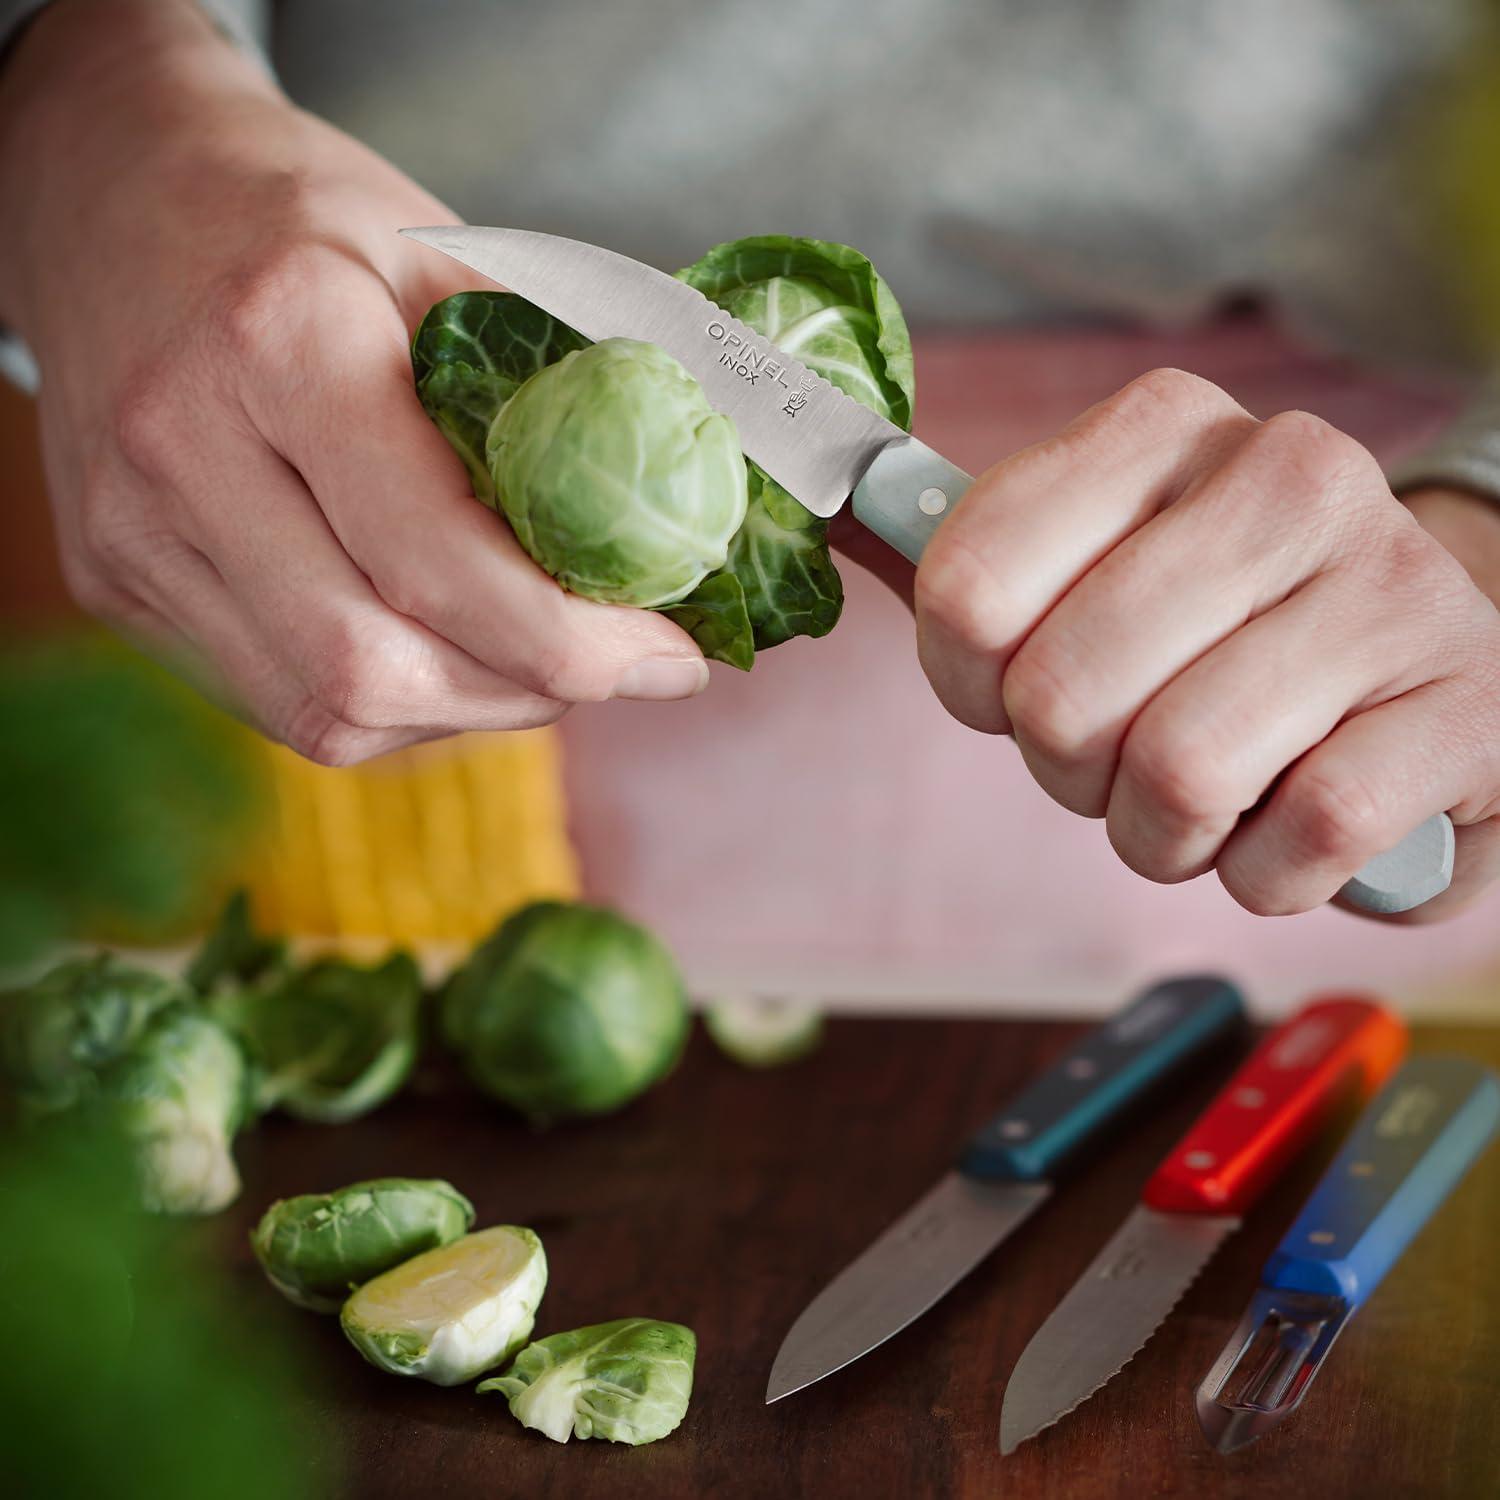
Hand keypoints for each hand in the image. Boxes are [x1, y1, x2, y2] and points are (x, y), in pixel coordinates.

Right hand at [0, 1, 705, 765]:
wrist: (116, 187)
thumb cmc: (304, 220)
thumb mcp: (448, 259)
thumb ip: (559, 390)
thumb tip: (694, 515)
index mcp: (280, 340)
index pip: (435, 561)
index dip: (572, 645)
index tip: (668, 660)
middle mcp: (182, 450)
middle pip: (371, 669)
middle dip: (526, 692)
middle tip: (612, 665)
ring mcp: (133, 531)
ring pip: (326, 711)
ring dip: (465, 709)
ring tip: (532, 652)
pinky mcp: (115, 583)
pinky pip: (281, 701)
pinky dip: (394, 703)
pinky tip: (443, 647)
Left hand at [910, 368, 1499, 919]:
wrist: (1432, 666)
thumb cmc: (1225, 632)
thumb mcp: (1096, 566)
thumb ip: (973, 557)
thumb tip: (837, 513)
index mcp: (1165, 428)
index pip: (967, 581)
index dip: (966, 682)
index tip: (1009, 694)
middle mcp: (1288, 477)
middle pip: (1058, 697)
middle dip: (1070, 772)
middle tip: (1123, 758)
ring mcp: (1391, 590)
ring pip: (1174, 774)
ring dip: (1160, 833)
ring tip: (1207, 796)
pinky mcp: (1466, 708)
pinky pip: (1294, 841)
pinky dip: (1263, 872)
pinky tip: (1292, 823)